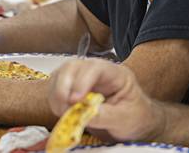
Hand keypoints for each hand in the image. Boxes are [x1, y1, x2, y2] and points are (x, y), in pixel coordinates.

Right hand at [48, 59, 166, 142]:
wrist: (134, 121)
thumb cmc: (134, 116)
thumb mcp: (125, 118)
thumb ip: (106, 116)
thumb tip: (83, 114)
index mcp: (115, 73)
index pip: (96, 68)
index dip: (82, 81)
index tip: (75, 100)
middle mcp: (96, 70)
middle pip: (73, 67)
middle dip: (64, 86)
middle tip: (66, 108)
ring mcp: (82, 77)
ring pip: (60, 74)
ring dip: (56, 94)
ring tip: (64, 113)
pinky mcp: (71, 87)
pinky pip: (55, 87)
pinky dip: (54, 100)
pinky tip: (62, 112)